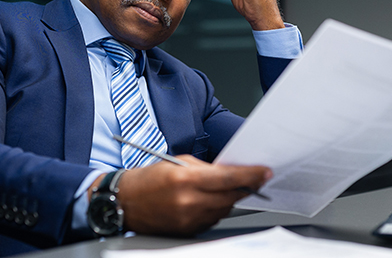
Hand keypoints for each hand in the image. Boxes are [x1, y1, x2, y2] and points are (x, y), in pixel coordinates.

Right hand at [112, 156, 270, 235]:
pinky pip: (212, 219)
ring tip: (222, 188)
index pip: (228, 178)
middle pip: (231, 196)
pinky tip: (208, 200)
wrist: (126, 201)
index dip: (250, 175)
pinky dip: (216, 208)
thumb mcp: (178, 162)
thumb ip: (207, 168)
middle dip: (245, 187)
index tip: (265, 172)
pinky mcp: (188, 230)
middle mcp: (188, 201)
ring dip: (229, 198)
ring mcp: (188, 218)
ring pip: (224, 209)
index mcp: (185, 179)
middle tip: (254, 179)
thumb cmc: (150, 178)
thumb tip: (232, 173)